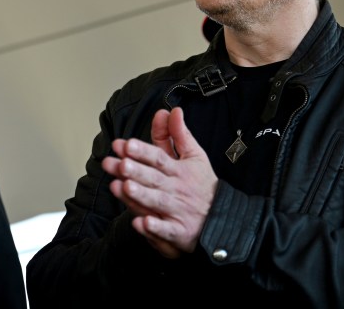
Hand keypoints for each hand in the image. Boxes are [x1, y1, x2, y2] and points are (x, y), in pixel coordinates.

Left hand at [102, 107, 217, 257]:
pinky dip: (154, 228)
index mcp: (179, 170)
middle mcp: (176, 189)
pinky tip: (141, 223)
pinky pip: (166, 231)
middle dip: (136, 171)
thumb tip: (171, 110)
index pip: (159, 158)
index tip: (126, 144)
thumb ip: (178, 134)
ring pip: (157, 202)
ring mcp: (177, 211)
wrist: (223, 218)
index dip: (143, 151)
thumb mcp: (194, 156)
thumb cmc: (203, 184)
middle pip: (154, 178)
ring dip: (141, 195)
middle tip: (119, 163)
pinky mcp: (178, 232)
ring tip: (124, 187)